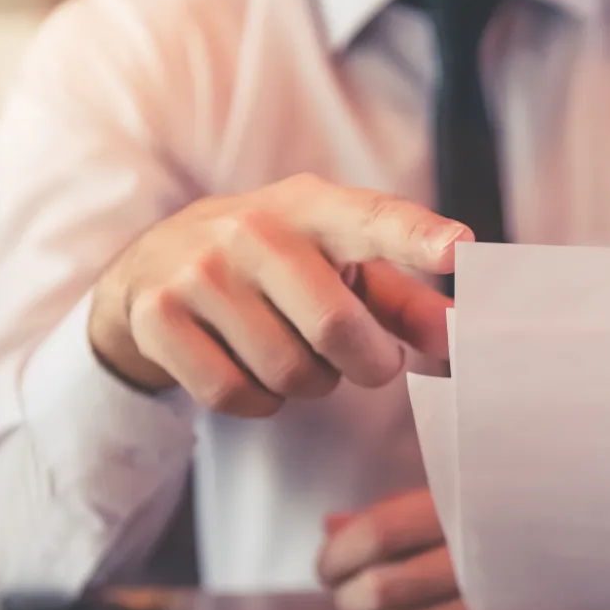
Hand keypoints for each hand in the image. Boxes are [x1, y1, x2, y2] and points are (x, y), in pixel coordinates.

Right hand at [88, 173, 463, 414]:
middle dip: (367, 364)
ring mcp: (197, 271)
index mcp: (311, 207)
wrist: (150, 269)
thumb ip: (405, 301)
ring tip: (295, 353)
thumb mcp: (339, 265)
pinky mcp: (158, 317)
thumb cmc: (275, 269)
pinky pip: (235, 394)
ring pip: (287, 372)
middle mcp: (250, 229)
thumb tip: (458, 336)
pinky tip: (250, 370)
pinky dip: (259, 402)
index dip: (417, 235)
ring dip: (309, 384)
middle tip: (370, 363)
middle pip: (335, 327)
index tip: (460, 248)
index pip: (372, 217)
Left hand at [316, 488, 568, 609]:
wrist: (606, 541)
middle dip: (348, 596)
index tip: (328, 564)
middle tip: (347, 590)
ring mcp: (493, 606)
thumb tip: (332, 529)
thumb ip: (396, 510)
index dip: (338, 555)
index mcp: (465, 506)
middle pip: (380, 591)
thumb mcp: (461, 489)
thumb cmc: (524, 506)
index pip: (376, 536)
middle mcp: (478, 558)